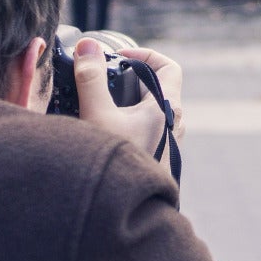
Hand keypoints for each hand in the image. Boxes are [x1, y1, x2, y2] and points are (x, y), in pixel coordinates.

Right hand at [73, 38, 185, 162]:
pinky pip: (146, 129)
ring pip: (150, 110)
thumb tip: (87, 46)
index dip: (144, 54)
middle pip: (156, 86)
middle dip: (127, 79)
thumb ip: (90, 79)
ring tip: (98, 104)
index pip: (169, 66)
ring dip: (126, 102)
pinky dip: (126, 121)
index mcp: (166, 108)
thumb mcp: (96, 117)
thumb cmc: (116, 168)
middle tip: (100, 80)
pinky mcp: (157, 158)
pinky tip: (102, 131)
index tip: (116, 57)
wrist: (123, 214)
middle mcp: (173, 124)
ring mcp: (168, 143)